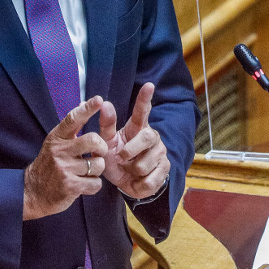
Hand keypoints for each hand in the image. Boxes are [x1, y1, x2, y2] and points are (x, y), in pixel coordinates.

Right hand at [23, 96, 109, 219]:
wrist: (33, 193)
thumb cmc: (50, 165)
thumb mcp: (55, 143)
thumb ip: (71, 127)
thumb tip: (83, 102)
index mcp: (57, 138)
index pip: (72, 119)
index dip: (87, 109)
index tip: (98, 100)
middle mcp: (59, 151)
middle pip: (93, 140)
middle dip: (102, 147)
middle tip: (98, 153)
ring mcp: (64, 169)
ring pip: (98, 164)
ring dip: (97, 170)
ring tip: (86, 172)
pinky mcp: (70, 186)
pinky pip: (96, 183)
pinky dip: (94, 185)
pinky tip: (84, 184)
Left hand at [99, 83, 169, 200]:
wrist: (126, 183)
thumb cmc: (116, 159)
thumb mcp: (107, 143)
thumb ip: (106, 125)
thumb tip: (104, 103)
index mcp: (137, 127)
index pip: (143, 111)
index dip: (145, 98)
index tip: (149, 85)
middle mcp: (152, 137)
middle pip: (146, 137)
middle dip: (130, 150)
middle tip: (120, 158)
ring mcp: (161, 153)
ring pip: (144, 164)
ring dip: (131, 170)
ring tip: (129, 169)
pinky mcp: (164, 169)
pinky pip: (149, 179)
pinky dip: (138, 183)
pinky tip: (137, 180)